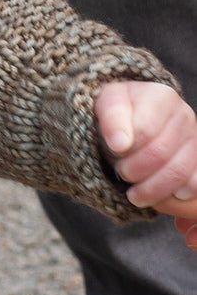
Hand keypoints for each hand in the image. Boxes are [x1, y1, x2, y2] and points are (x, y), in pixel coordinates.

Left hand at [95, 79, 196, 226]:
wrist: (131, 120)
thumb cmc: (118, 112)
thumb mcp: (106, 104)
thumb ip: (111, 118)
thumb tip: (120, 144)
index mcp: (160, 97)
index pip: (144, 130)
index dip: (126, 146)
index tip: (114, 150)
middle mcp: (183, 116)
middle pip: (161, 153)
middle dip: (135, 169)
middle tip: (121, 172)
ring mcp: (194, 139)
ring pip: (178, 172)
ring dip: (152, 188)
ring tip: (133, 194)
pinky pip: (193, 184)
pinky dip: (175, 196)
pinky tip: (160, 198)